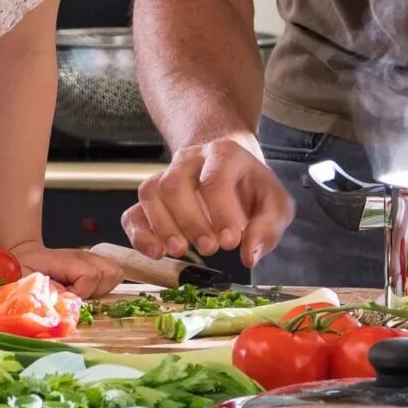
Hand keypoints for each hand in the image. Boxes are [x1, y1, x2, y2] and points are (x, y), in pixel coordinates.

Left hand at [6, 241, 122, 298]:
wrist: (24, 256)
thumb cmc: (24, 269)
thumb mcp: (28, 281)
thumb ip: (45, 294)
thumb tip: (64, 305)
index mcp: (67, 260)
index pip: (90, 275)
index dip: (81, 292)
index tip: (65, 297)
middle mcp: (84, 257)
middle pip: (111, 272)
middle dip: (99, 290)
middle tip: (81, 296)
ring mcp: (91, 259)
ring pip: (115, 272)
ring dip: (104, 288)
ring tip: (85, 293)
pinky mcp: (94, 264)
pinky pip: (112, 274)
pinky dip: (104, 285)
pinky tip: (88, 290)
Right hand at [124, 135, 294, 268]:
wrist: (230, 169)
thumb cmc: (251, 188)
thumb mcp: (274, 203)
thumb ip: (268, 227)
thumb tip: (249, 254)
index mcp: (223, 154)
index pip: (214, 178)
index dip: (220, 211)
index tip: (230, 240)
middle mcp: (189, 159)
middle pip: (175, 184)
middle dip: (190, 221)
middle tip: (210, 248)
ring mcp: (165, 176)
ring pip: (150, 193)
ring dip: (162, 226)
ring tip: (180, 250)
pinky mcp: (152, 200)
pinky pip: (133, 212)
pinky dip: (139, 235)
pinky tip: (156, 253)